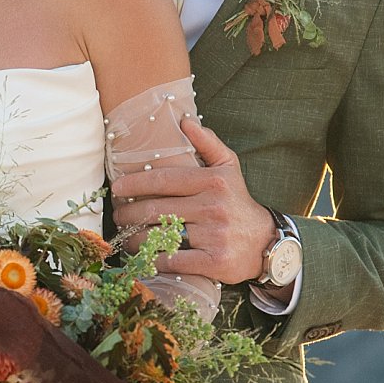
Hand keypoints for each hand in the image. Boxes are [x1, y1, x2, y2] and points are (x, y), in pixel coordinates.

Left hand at [111, 115, 274, 286]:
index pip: (164, 179)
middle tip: (117, 215)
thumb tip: (185, 121)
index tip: (116, 187)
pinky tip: (143, 255)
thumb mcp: (229, 168)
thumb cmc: (238, 202)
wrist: (266, 243)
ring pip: (160, 236)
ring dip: (134, 237)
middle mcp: (213, 207)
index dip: (135, 183)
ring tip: (125, 235)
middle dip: (128, 213)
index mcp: (213, 181)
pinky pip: (171, 260)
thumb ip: (208, 144)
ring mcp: (214, 236)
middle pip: (156, 209)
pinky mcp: (214, 262)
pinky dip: (152, 258)